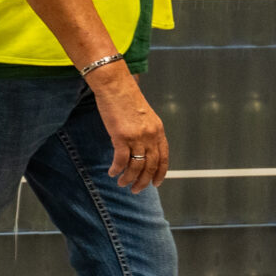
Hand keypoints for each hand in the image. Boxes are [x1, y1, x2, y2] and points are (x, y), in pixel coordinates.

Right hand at [89, 65, 168, 191]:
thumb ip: (146, 132)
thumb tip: (141, 150)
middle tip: (136, 190)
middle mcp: (150, 135)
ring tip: (122, 183)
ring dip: (129, 178)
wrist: (115, 85)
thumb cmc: (126, 97)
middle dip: (143, 181)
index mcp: (158, 130)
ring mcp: (137, 137)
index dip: (160, 173)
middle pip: (150, 166)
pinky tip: (112, 172)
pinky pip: (121, 160)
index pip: (163, 157)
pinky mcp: (121, 136)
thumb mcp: (144, 115)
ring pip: (136, 166)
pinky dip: (117, 169)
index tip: (155, 184)